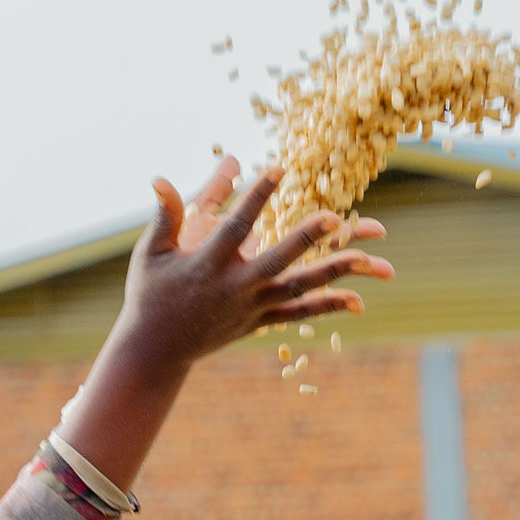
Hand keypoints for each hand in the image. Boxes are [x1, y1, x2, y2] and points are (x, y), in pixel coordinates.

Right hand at [132, 156, 390, 363]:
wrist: (156, 352)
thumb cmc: (150, 294)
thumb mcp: (152, 252)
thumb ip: (165, 215)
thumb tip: (159, 178)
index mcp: (207, 264)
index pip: (236, 225)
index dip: (257, 196)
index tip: (279, 168)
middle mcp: (234, 287)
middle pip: (278, 260)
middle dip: (306, 239)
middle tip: (336, 217)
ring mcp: (251, 308)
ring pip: (300, 288)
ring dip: (334, 273)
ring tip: (370, 260)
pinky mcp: (260, 323)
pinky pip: (299, 314)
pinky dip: (328, 307)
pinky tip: (359, 301)